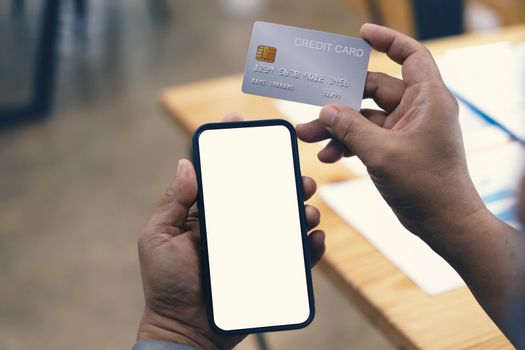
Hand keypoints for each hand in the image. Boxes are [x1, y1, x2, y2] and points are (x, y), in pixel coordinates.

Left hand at [137, 115, 324, 349]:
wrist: (186, 330)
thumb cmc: (167, 285)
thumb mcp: (159, 239)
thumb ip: (172, 203)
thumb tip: (185, 164)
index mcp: (206, 213)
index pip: (222, 174)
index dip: (231, 147)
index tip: (242, 120)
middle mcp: (232, 225)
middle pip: (262, 194)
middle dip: (282, 179)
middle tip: (299, 178)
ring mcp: (252, 247)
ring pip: (283, 220)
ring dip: (301, 210)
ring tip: (307, 210)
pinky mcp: (267, 270)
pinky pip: (295, 254)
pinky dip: (309, 245)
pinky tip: (314, 238)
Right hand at [296, 23, 485, 247]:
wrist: (443, 222)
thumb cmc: (427, 186)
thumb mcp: (382, 152)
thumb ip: (351, 128)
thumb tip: (326, 110)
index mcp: (427, 100)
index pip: (410, 56)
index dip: (387, 40)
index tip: (362, 35)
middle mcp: (417, 110)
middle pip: (374, 90)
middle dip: (341, 100)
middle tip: (314, 104)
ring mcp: (405, 131)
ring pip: (364, 117)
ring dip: (337, 126)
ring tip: (308, 134)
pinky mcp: (395, 149)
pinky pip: (365, 137)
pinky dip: (347, 144)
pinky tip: (328, 154)